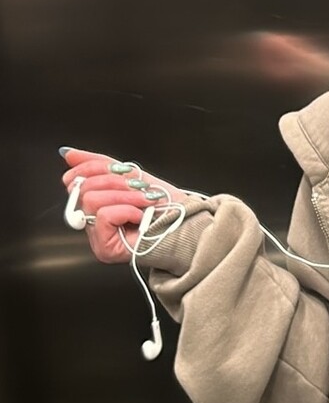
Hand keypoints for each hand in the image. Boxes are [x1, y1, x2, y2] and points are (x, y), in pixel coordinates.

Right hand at [60, 149, 190, 265]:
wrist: (187, 226)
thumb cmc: (166, 206)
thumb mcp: (131, 176)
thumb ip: (99, 164)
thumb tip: (69, 153)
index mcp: (95, 204)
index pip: (75, 180)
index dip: (94, 168)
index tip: (120, 170)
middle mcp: (92, 222)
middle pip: (82, 189)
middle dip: (115, 183)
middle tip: (138, 189)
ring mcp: (97, 238)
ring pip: (91, 200)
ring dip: (124, 196)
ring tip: (143, 202)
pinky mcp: (104, 249)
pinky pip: (103, 216)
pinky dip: (126, 211)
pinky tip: (140, 217)